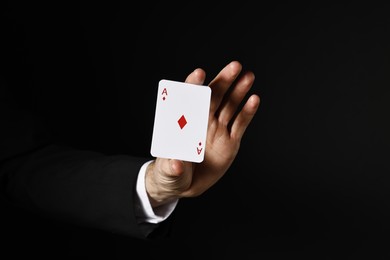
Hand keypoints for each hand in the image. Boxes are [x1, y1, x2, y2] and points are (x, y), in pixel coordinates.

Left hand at [146, 61, 259, 206]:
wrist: (184, 184)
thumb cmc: (170, 173)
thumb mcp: (167, 172)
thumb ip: (171, 166)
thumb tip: (177, 163)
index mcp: (182, 124)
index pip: (187, 100)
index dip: (193, 86)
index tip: (199, 74)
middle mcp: (201, 122)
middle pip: (213, 97)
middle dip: (222, 81)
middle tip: (234, 66)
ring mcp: (217, 130)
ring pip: (229, 106)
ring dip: (238, 91)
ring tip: (248, 76)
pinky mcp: (230, 142)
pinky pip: (240, 125)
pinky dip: (247, 112)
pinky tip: (254, 99)